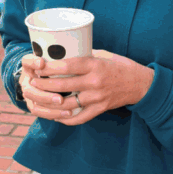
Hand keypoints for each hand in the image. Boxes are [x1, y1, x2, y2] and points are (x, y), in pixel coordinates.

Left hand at [20, 50, 154, 125]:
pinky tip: (54, 115)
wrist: (141, 84)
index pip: (67, 66)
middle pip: (62, 85)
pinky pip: (79, 118)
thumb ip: (84, 57)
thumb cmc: (120, 66)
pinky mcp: (100, 109)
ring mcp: (97, 98)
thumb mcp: (103, 55)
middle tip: (31, 82)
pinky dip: (64, 119)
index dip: (49, 67)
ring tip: (37, 99)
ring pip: (66, 104)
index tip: (37, 66)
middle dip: (42, 85)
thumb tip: (61, 55)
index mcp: (95, 65)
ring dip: (49, 103)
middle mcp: (95, 82)